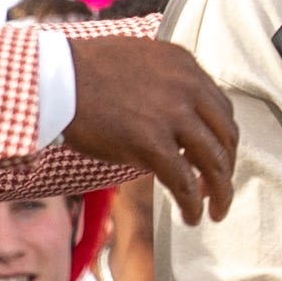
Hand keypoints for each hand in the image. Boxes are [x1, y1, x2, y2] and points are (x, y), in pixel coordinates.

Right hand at [63, 34, 241, 221]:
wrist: (54, 78)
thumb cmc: (82, 73)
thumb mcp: (137, 63)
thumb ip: (163, 86)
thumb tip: (173, 119)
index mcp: (184, 66)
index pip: (220, 108)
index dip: (222, 139)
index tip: (216, 158)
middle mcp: (187, 87)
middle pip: (225, 135)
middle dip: (227, 167)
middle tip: (220, 188)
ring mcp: (172, 114)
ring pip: (213, 161)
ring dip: (220, 192)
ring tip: (215, 212)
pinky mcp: (152, 143)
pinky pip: (185, 181)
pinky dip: (193, 204)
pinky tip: (191, 217)